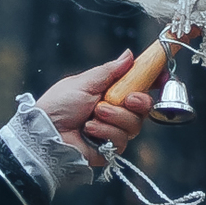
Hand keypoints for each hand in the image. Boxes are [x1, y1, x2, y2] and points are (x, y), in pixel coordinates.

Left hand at [36, 50, 155, 170]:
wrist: (43, 133)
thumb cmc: (57, 106)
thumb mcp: (84, 82)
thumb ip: (109, 71)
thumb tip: (129, 55)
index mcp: (109, 92)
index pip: (139, 85)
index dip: (154, 80)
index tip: (162, 76)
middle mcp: (114, 112)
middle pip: (144, 106)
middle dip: (138, 101)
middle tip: (126, 98)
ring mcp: (112, 132)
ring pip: (135, 125)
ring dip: (115, 118)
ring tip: (93, 116)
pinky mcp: (109, 149)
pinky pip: (121, 140)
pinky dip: (106, 133)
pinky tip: (89, 130)